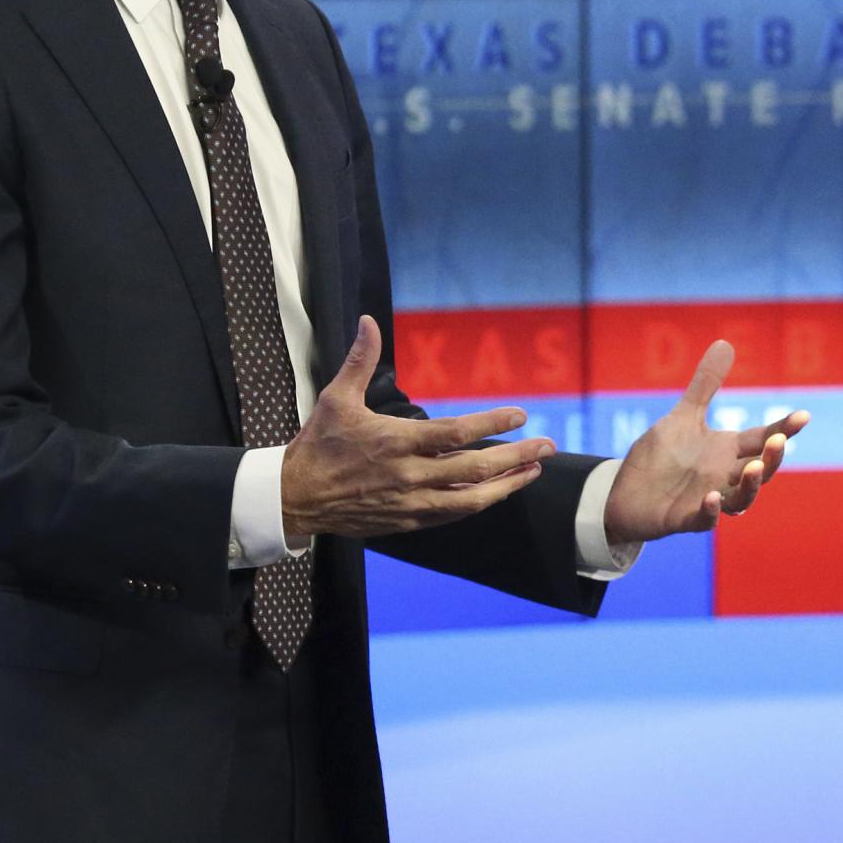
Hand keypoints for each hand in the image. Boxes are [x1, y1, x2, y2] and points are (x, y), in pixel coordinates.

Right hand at [280, 317, 554, 540]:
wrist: (294, 497)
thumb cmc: (318, 444)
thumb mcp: (336, 398)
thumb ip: (359, 360)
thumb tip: (368, 321)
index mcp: (396, 443)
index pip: (455, 435)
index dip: (491, 424)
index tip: (521, 414)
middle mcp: (408, 476)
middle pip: (475, 470)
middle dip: (516, 458)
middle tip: (548, 446)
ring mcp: (410, 503)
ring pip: (470, 500)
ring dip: (506, 486)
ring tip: (533, 472)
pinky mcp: (406, 522)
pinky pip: (451, 515)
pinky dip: (477, 503)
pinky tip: (496, 492)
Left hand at [605, 340, 809, 544]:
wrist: (626, 491)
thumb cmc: (662, 456)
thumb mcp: (684, 416)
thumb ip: (706, 385)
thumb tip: (725, 343)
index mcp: (728, 451)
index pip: (762, 438)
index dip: (784, 429)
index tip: (803, 415)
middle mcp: (725, 476)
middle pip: (760, 471)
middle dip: (772, 458)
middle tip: (778, 441)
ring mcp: (708, 499)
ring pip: (740, 499)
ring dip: (750, 486)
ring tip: (754, 468)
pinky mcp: (684, 518)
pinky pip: (704, 520)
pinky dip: (711, 511)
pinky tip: (712, 497)